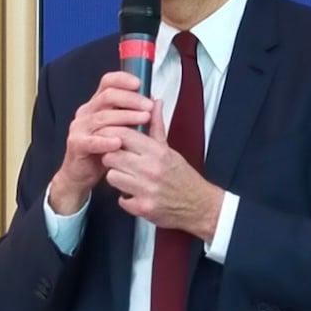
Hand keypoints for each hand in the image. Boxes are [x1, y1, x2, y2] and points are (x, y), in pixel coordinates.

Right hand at [48, 71, 151, 212]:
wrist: (82, 175)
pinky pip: (90, 140)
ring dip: (125, 117)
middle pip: (107, 96)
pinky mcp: (76, 143)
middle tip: (148, 107)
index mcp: (97, 104)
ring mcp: (80, 127)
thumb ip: (140, 117)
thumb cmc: (105, 151)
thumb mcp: (126, 132)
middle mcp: (87, 112)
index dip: (123, 80)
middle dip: (130, 99)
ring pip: (102, 117)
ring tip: (143, 120)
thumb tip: (157, 101)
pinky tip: (119, 142)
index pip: (107, 83)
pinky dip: (105, 141)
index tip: (140, 83)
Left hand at [102, 101, 223, 240]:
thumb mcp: (170, 149)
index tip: (111, 137)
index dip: (112, 134)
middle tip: (120, 160)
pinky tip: (136, 194)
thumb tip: (154, 103)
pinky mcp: (143, 208)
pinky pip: (120, 199)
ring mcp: (146, 190)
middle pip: (111, 156)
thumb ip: (157, 126)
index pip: (123, 135)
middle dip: (112, 157)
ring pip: (112, 177)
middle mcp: (151, 169)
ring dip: (118, 178)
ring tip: (129, 178)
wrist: (199, 205)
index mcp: (158, 152)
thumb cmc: (183, 177)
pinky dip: (126, 198)